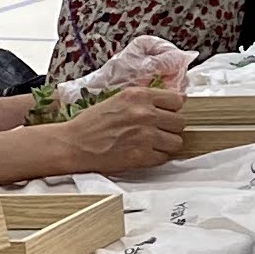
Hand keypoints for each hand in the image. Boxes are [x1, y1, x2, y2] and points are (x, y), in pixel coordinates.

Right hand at [50, 77, 189, 174]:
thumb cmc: (93, 122)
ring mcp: (146, 136)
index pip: (178, 100)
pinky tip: (142, 153)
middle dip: (170, 127)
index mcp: (139, 96)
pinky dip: (156, 157)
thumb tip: (177, 99)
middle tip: (157, 130)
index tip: (167, 113)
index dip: (172, 109)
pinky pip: (164, 158)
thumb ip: (146, 99)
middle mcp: (145, 113)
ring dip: (166, 144)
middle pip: (180, 122)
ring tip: (150, 143)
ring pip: (177, 141)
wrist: (74, 144)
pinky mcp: (142, 156)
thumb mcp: (120, 99)